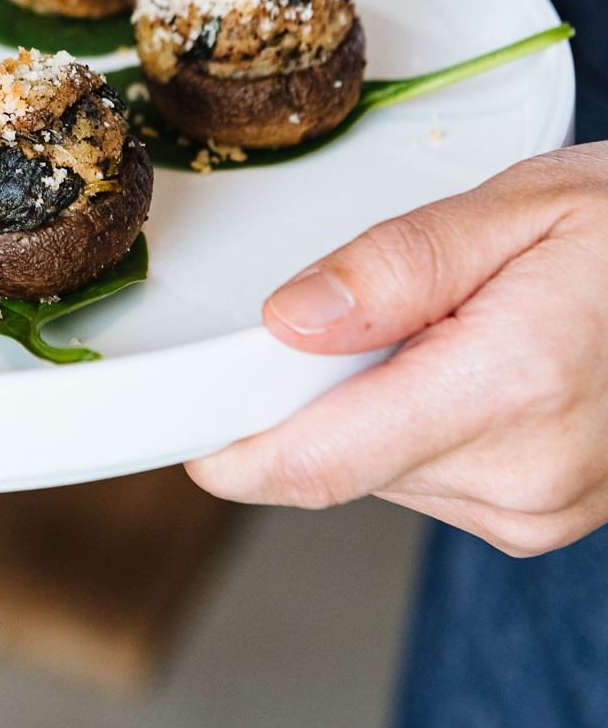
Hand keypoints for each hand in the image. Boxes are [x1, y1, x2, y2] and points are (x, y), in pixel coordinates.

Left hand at [186, 144, 607, 555]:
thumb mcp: (518, 206)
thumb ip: (396, 267)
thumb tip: (286, 323)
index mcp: (507, 393)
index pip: (318, 462)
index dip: (231, 446)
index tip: (183, 413)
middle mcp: (520, 479)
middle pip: (339, 458)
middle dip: (322, 387)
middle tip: (376, 301)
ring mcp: (539, 512)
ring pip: (381, 467)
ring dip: (378, 400)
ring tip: (458, 320)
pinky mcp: (545, 520)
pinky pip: (432, 473)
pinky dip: (423, 418)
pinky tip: (480, 359)